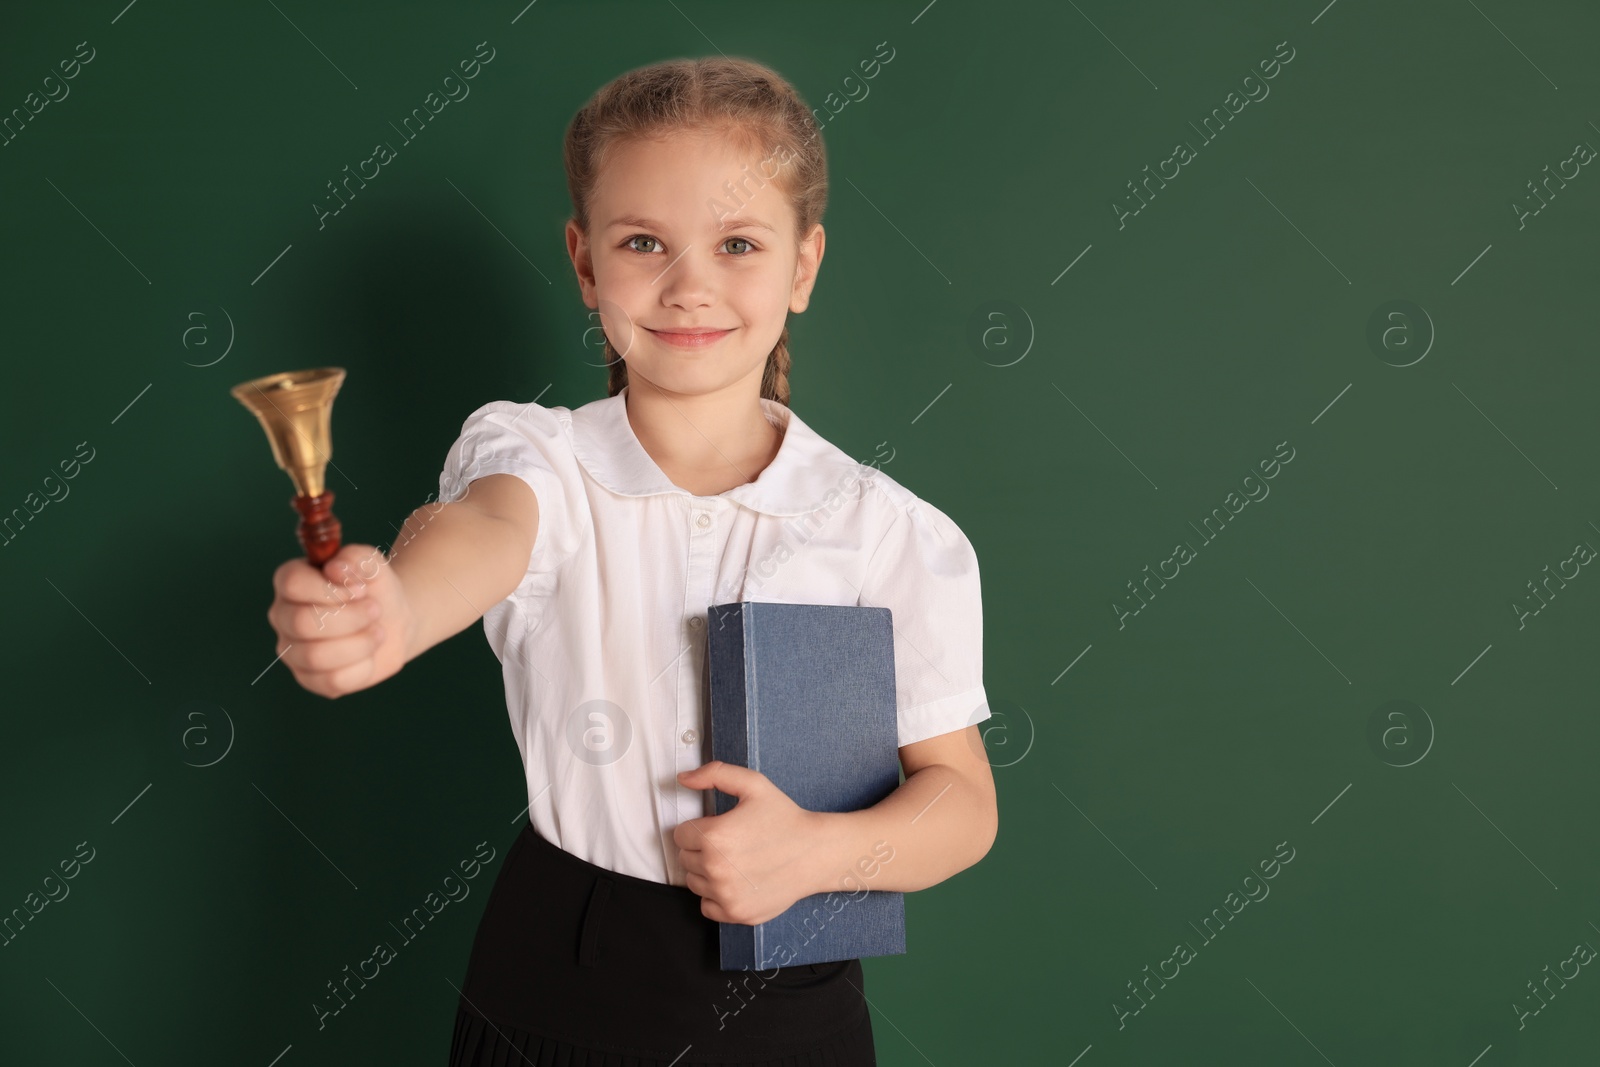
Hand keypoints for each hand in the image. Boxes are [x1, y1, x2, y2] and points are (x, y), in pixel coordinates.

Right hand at [267, 543, 411, 698]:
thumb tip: (335, 569)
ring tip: (377, 631)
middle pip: (302, 623)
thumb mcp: (371, 563)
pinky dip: (363, 666)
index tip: (360, 588)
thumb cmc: (374, 588)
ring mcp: (293, 651)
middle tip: (375, 610)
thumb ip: (354, 558)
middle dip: (351, 618)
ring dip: (360, 643)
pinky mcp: (310, 679)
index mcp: (291, 582)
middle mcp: (284, 617)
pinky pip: (333, 681)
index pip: (292, 584)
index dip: (331, 589)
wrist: (393, 620)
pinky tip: (369, 653)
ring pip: (316, 656)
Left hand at [674, 761, 823, 925]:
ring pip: (694, 883)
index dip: (699, 827)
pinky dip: (716, 896)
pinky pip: (707, 907)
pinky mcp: (736, 913)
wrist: (815, 852)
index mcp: (714, 836)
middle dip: (702, 849)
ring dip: (707, 872)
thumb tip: (684, 779)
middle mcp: (716, 869)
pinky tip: (736, 881)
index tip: (718, 827)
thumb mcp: (753, 784)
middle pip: (685, 859)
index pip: (680, 834)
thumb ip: (714, 774)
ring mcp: (726, 895)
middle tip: (731, 843)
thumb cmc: (785, 818)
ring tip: (735, 861)